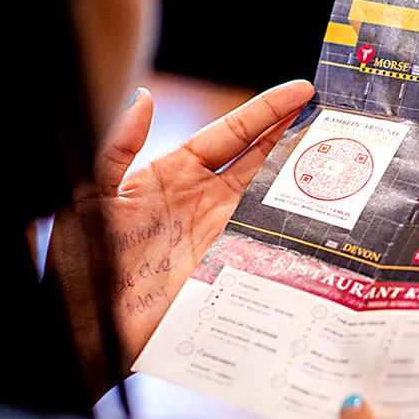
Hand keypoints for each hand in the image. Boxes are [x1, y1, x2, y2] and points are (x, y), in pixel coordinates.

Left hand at [95, 80, 313, 358]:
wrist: (83, 326)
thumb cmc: (78, 258)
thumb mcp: (89, 192)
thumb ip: (119, 145)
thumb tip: (143, 96)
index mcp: (172, 174)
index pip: (229, 134)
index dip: (265, 112)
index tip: (300, 92)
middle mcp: (202, 201)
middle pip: (259, 162)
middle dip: (296, 139)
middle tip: (336, 120)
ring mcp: (217, 237)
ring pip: (270, 201)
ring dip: (302, 183)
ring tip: (340, 164)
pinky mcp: (225, 272)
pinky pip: (264, 247)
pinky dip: (292, 233)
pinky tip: (320, 222)